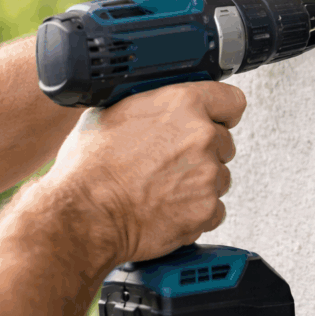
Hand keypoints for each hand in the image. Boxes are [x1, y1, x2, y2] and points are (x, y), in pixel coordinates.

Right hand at [41, 81, 246, 265]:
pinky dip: (197, 212)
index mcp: (182, 105)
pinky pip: (215, 209)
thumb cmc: (89, 169)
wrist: (83, 215)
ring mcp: (207, 174)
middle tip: (171, 162)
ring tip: (163, 188)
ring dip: (200, 183)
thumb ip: (149, 106)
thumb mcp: (110, 113)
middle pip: (225, 142)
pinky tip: (168, 208)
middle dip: (204, 152)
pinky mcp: (207, 209)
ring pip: (220, 177)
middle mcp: (201, 136)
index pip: (232, 100)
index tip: (217, 120)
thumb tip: (155, 105)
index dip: (222, 112)